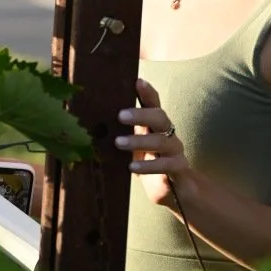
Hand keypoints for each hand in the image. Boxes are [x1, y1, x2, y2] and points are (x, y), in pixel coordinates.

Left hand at [116, 78, 192, 209]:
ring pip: (162, 141)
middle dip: (141, 114)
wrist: (171, 189)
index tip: (137, 81)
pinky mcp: (178, 167)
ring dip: (139, 141)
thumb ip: (122, 132)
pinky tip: (132, 167)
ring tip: (118, 143)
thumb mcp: (133, 144)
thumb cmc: (146, 161)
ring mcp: (175, 149)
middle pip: (160, 117)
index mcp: (156, 123)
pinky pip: (166, 164)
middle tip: (120, 115)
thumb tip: (93, 121)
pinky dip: (149, 165)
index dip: (147, 92)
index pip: (154, 102)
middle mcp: (168, 132)